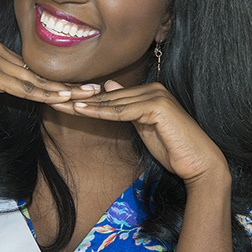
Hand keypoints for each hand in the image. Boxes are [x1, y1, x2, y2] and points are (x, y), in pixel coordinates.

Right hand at [0, 41, 99, 129]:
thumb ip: (5, 85)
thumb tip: (26, 91)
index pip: (35, 69)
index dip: (59, 82)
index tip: (81, 90)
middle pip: (40, 71)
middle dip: (69, 82)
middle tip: (96, 89)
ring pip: (36, 79)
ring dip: (64, 90)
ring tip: (88, 95)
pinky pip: (23, 87)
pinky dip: (44, 94)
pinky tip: (63, 98)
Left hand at [50, 80, 228, 186]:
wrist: (199, 163)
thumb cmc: (173, 149)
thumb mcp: (143, 127)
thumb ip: (127, 109)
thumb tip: (108, 90)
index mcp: (149, 92)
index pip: (111, 96)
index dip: (86, 100)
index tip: (62, 101)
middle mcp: (153, 89)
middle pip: (108, 97)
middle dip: (80, 99)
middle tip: (52, 97)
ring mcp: (155, 95)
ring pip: (112, 103)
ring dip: (84, 104)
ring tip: (59, 103)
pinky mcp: (157, 106)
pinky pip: (122, 111)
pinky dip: (100, 112)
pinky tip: (80, 111)